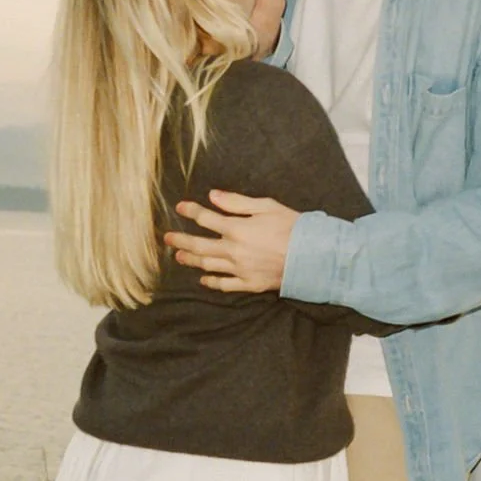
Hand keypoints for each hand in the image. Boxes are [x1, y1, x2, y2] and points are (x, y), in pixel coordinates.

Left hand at [163, 191, 297, 292]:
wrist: (313, 256)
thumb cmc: (293, 227)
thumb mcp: (267, 206)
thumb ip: (237, 202)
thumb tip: (213, 196)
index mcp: (237, 228)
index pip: (206, 218)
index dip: (191, 211)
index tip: (180, 207)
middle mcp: (234, 250)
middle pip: (199, 245)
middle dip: (181, 241)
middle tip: (167, 238)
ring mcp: (240, 269)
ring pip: (208, 265)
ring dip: (191, 260)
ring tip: (179, 257)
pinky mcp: (249, 283)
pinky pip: (225, 285)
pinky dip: (212, 282)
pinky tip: (203, 279)